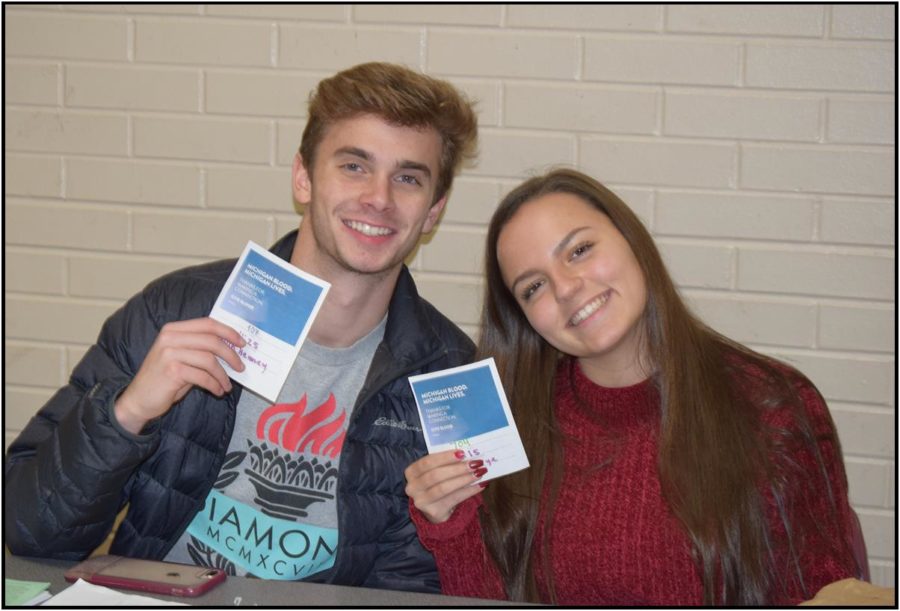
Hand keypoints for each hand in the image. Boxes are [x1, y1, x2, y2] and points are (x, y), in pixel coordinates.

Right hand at [114, 318, 245, 433]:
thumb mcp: (181, 357)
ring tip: (227, 385)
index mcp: (173, 329)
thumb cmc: (164, 379)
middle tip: (240, 367)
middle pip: (211, 340)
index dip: (228, 332)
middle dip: (231, 355)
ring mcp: (169, 353)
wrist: (138, 399)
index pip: (207, 324)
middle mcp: (170, 337)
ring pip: (209, 360)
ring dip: (223, 375)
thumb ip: (199, 348)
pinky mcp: (172, 371)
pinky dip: (214, 385)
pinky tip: (217, 391)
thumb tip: (232, 348)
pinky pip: (203, 376)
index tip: (242, 343)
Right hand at [405, 449, 487, 523]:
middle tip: (475, 463)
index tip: (462, 453)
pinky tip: (480, 485)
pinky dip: (469, 491)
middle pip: (436, 475)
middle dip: (457, 468)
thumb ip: (447, 463)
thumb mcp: (436, 471)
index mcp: (411, 472)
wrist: (434, 508)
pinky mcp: (434, 512)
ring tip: (479, 473)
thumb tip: (469, 454)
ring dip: (464, 479)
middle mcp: (413, 487)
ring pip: (444, 488)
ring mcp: (421, 501)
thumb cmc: (437, 483)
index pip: (427, 462)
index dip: (445, 457)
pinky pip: (454, 499)